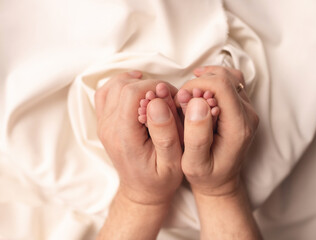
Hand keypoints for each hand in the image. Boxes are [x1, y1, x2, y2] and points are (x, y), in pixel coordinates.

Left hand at [95, 71, 182, 204]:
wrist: (142, 191)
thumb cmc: (160, 179)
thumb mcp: (172, 162)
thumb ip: (165, 132)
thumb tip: (157, 101)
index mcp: (124, 137)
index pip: (132, 93)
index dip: (155, 87)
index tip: (171, 96)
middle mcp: (109, 128)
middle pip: (121, 86)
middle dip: (148, 84)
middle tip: (166, 96)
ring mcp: (103, 124)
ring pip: (111, 86)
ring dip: (135, 83)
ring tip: (153, 92)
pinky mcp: (104, 122)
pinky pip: (106, 94)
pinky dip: (121, 85)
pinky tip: (137, 90)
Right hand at [180, 66, 258, 195]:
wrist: (221, 181)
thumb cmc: (206, 175)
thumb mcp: (195, 163)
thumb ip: (196, 134)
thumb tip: (197, 101)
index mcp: (238, 127)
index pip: (222, 86)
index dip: (197, 84)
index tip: (181, 97)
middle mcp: (248, 116)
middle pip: (227, 77)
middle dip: (200, 81)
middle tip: (183, 98)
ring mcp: (248, 110)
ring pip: (230, 76)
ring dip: (207, 79)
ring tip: (191, 92)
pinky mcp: (243, 108)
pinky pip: (231, 82)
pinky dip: (214, 79)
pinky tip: (200, 88)